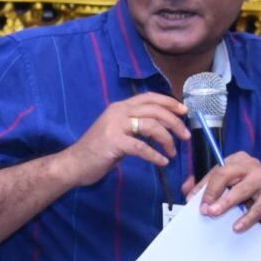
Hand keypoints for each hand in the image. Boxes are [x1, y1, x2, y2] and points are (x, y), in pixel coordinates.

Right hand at [65, 93, 189, 185]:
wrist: (74, 163)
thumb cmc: (98, 150)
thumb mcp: (118, 131)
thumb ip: (135, 125)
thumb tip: (161, 127)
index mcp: (120, 107)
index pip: (149, 97)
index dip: (169, 102)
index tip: (184, 111)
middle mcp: (118, 111)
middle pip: (155, 110)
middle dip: (175, 122)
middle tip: (186, 136)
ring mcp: (115, 126)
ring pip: (152, 126)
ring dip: (167, 140)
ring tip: (173, 152)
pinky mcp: (114, 142)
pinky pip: (142, 147)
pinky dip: (155, 155)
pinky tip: (162, 162)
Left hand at [182, 151, 260, 232]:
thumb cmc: (253, 192)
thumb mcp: (231, 187)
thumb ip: (209, 187)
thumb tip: (187, 192)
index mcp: (236, 161)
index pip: (215, 171)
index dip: (201, 187)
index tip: (191, 201)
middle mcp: (249, 165)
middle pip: (225, 174)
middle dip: (212, 191)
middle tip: (203, 208)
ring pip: (242, 189)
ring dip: (226, 202)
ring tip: (214, 213)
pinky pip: (258, 207)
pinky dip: (246, 218)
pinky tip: (237, 226)